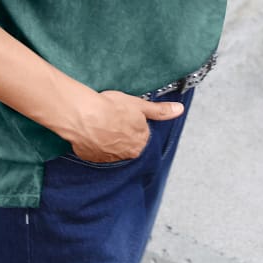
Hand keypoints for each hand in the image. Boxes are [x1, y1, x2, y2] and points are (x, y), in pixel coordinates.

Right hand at [66, 89, 183, 162]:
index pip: (141, 133)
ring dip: (107, 137)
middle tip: (111, 118)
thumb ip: (160, 111)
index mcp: (140, 143)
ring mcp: (107, 157)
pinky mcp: (91, 157)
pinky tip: (90, 130)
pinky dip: (94, 141)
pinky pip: (95, 150)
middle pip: (127, 142)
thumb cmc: (111, 108)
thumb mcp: (140, 105)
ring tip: (99, 123)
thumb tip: (179, 110)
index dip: (132, 121)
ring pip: (111, 147)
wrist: (84, 115)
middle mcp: (126, 154)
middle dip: (121, 131)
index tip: (123, 114)